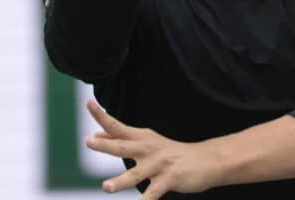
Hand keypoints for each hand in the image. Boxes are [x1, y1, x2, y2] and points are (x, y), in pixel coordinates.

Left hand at [84, 99, 218, 198]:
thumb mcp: (146, 141)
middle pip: (123, 146)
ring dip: (120, 181)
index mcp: (141, 138)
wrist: (206, 160)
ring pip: (135, 174)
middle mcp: (148, 149)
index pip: (117, 126)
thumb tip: (95, 135)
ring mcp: (159, 164)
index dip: (102, 116)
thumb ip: (120, 140)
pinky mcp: (170, 179)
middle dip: (106, 145)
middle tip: (88, 142)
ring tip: (106, 187)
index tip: (88, 103)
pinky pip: (153, 194)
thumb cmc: (171, 152)